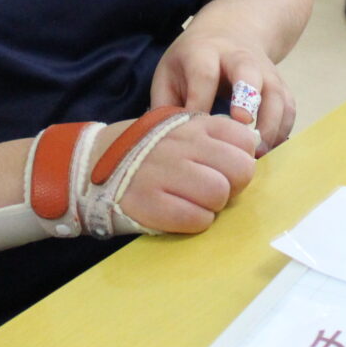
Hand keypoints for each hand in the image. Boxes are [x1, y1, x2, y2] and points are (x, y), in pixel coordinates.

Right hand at [103, 113, 256, 233]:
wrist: (93, 164)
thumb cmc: (149, 151)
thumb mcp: (181, 129)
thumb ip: (214, 137)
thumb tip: (251, 152)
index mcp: (194, 124)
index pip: (244, 140)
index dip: (242, 160)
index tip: (226, 169)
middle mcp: (182, 144)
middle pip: (240, 170)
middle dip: (233, 186)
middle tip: (214, 190)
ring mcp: (165, 172)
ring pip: (220, 195)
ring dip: (213, 206)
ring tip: (195, 202)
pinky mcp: (150, 202)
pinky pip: (196, 219)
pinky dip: (195, 222)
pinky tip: (181, 214)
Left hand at [151, 24, 297, 156]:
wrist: (232, 29)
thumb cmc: (192, 61)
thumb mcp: (169, 73)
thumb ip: (164, 105)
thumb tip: (162, 144)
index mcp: (203, 52)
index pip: (204, 74)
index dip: (200, 102)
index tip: (195, 132)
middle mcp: (238, 57)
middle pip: (247, 72)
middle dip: (246, 98)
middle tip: (242, 125)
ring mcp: (264, 70)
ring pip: (275, 93)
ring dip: (270, 123)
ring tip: (257, 152)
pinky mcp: (281, 84)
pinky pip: (289, 107)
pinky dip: (283, 130)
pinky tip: (270, 152)